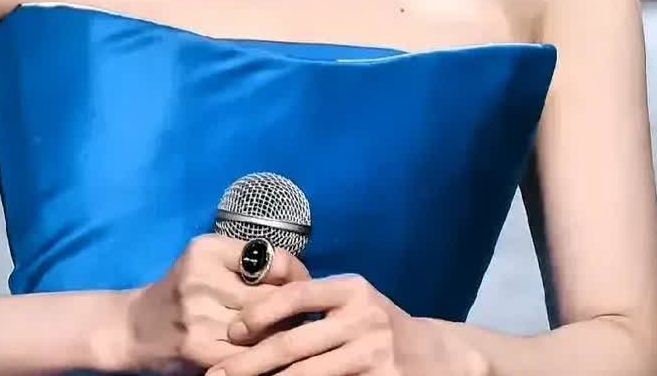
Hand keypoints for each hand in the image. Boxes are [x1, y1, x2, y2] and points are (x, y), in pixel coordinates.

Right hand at [119, 233, 311, 373]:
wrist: (134, 328)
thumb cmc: (180, 290)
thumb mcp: (205, 260)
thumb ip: (245, 259)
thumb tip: (296, 274)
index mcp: (208, 249)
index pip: (273, 258)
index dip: (297, 274)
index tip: (302, 284)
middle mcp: (203, 278)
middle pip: (272, 295)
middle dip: (291, 308)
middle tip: (299, 314)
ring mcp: (200, 316)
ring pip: (265, 327)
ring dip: (281, 333)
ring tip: (286, 334)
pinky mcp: (200, 350)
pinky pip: (249, 354)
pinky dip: (263, 354)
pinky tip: (266, 353)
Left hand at [210, 273, 490, 375]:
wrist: (439, 356)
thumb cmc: (382, 327)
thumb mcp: (356, 303)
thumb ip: (318, 304)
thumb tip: (254, 316)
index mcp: (352, 289)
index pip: (297, 295)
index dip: (261, 313)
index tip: (231, 331)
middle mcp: (363, 317)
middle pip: (294, 344)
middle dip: (250, 362)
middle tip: (217, 374)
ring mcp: (373, 353)